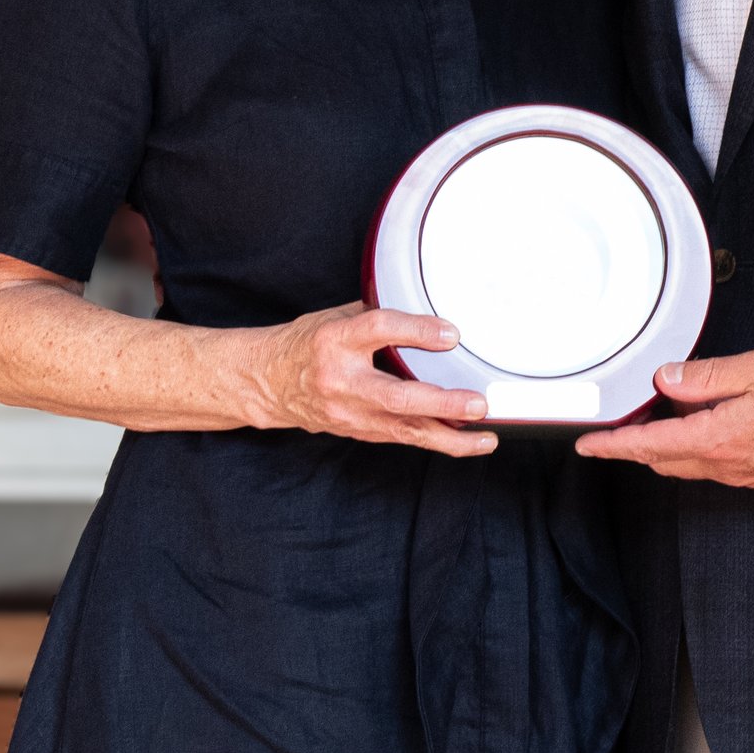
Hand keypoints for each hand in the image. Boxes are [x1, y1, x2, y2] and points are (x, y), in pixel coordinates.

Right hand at [239, 303, 496, 456]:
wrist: (267, 383)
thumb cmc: (307, 344)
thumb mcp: (336, 317)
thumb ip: (379, 315)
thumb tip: (430, 311)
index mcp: (334, 339)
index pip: (379, 330)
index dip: (417, 331)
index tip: (451, 334)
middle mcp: (341, 380)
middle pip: (396, 397)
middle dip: (442, 403)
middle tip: (478, 403)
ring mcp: (348, 413)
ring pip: (403, 429)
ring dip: (449, 437)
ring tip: (486, 437)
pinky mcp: (356, 431)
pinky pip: (401, 438)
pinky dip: (435, 440)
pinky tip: (465, 441)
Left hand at [574, 348, 753, 486]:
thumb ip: (705, 376)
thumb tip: (666, 380)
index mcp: (718, 439)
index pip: (649, 446)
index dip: (613, 446)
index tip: (587, 445)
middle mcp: (727, 466)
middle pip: (664, 460)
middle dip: (636, 444)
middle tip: (621, 420)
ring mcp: (745, 475)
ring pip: (689, 465)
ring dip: (669, 444)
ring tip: (667, 411)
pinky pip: (715, 466)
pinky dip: (698, 447)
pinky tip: (707, 422)